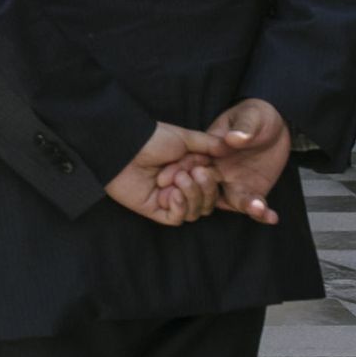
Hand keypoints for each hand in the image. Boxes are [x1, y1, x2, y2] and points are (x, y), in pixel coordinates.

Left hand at [105, 122, 224, 225]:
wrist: (124, 147)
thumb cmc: (151, 139)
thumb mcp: (184, 138)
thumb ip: (209, 145)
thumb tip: (231, 148)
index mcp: (190, 171)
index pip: (214, 185)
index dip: (212, 179)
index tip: (202, 166)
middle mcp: (181, 187)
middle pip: (208, 201)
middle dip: (204, 187)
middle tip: (192, 172)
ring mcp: (169, 199)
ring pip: (195, 211)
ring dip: (191, 194)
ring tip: (177, 178)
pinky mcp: (155, 210)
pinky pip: (177, 219)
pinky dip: (180, 207)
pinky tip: (172, 193)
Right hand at [202, 98, 289, 224]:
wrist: (276, 124)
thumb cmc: (255, 115)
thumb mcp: (249, 116)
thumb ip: (242, 127)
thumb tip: (234, 138)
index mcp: (208, 152)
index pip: (192, 165)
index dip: (188, 175)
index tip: (195, 181)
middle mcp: (216, 171)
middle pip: (206, 189)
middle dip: (213, 197)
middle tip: (231, 196)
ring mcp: (233, 183)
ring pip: (229, 201)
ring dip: (243, 206)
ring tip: (258, 207)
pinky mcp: (251, 191)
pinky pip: (253, 205)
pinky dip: (261, 213)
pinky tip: (272, 216)